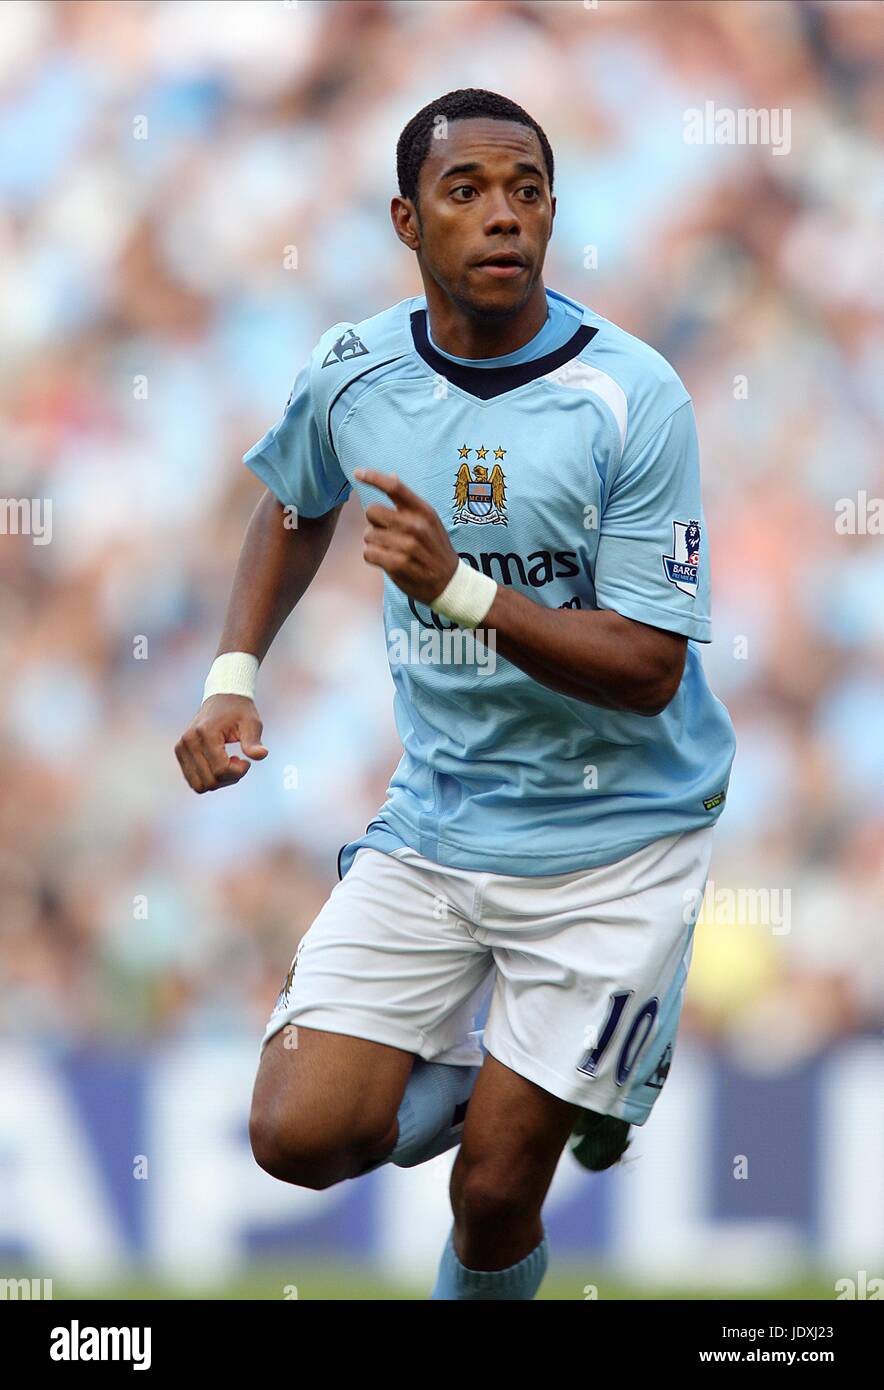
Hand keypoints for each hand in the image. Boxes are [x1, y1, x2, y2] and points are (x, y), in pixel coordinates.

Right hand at [175, 694, 267, 792]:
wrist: (222, 698)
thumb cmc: (239, 711)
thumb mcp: (252, 723)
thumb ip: (254, 741)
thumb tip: (261, 755)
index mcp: (205, 733)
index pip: (221, 769)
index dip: (238, 772)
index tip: (246, 761)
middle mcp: (188, 741)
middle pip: (210, 781)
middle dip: (229, 778)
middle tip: (238, 762)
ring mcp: (181, 748)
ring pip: (199, 785)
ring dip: (218, 781)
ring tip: (228, 764)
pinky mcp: (180, 752)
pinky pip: (193, 780)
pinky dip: (209, 779)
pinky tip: (219, 765)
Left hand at [355, 468, 457, 602]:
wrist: (450, 582)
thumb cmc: (435, 548)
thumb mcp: (429, 520)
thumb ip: (409, 501)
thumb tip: (391, 474)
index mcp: (423, 511)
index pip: (395, 487)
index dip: (373, 477)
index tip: (358, 473)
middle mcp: (416, 525)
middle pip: (372, 510)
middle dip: (373, 522)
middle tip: (386, 532)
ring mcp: (407, 545)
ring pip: (368, 535)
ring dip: (374, 543)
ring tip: (391, 550)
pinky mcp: (399, 564)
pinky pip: (368, 553)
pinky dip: (373, 557)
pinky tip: (386, 560)